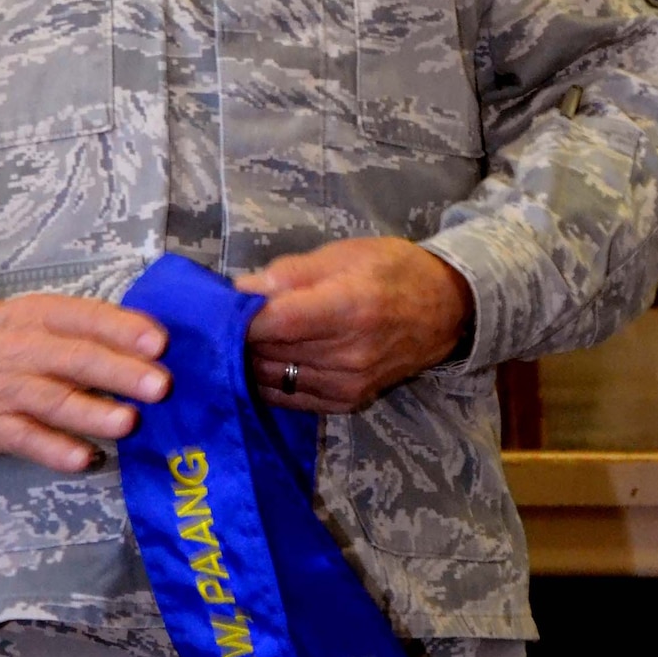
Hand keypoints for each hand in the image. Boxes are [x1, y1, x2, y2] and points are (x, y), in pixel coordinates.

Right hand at [0, 294, 169, 473]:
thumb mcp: (28, 316)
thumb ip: (78, 330)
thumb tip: (143, 343)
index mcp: (38, 315)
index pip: (85, 317)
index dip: (122, 328)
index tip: (159, 340)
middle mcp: (25, 350)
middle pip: (77, 360)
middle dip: (120, 372)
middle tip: (160, 384)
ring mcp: (8, 390)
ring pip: (56, 402)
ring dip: (94, 413)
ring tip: (129, 422)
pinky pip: (28, 440)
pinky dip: (57, 451)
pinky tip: (85, 459)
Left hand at [236, 238, 473, 412]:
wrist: (445, 310)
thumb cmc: (391, 269)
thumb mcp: (342, 254)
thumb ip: (288, 274)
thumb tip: (239, 290)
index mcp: (346, 308)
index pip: (274, 323)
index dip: (236, 317)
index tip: (212, 306)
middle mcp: (347, 355)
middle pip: (268, 351)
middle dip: (235, 336)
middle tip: (214, 319)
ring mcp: (348, 384)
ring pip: (273, 377)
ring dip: (247, 359)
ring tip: (230, 339)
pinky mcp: (347, 403)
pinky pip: (290, 397)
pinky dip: (267, 379)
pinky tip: (255, 362)